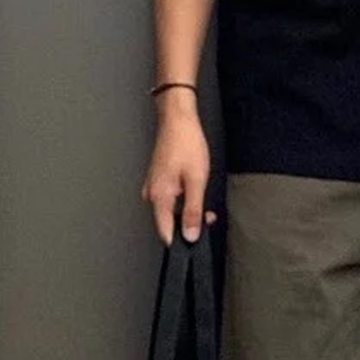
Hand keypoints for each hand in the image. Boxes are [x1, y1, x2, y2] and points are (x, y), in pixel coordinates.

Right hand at [142, 94, 217, 243]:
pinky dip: (182, 200)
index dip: (182, 240)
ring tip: (202, 197)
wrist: (177, 119)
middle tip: (208, 215)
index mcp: (158, 197)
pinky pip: (168, 199)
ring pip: (169, 211)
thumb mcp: (196, 180)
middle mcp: (151, 194)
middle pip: (168, 223)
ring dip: (187, 211)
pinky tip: (193, 190)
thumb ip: (193, 211)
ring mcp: (153, 187)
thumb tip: (190, 235)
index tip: (197, 239)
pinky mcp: (158, 180)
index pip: (165, 233)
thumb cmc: (186, 144)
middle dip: (189, 224)